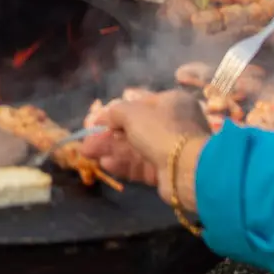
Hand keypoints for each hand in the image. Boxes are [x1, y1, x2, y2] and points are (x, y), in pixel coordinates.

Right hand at [91, 91, 210, 208]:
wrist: (187, 169)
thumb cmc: (160, 131)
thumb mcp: (132, 113)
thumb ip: (114, 111)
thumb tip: (103, 115)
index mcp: (171, 102)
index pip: (138, 103)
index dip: (114, 111)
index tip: (94, 120)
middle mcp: (172, 124)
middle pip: (134, 128)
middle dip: (108, 134)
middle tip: (87, 141)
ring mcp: (169, 149)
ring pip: (134, 148)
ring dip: (111, 149)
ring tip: (88, 154)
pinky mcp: (165, 171)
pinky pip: (140, 165)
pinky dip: (122, 164)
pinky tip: (104, 164)